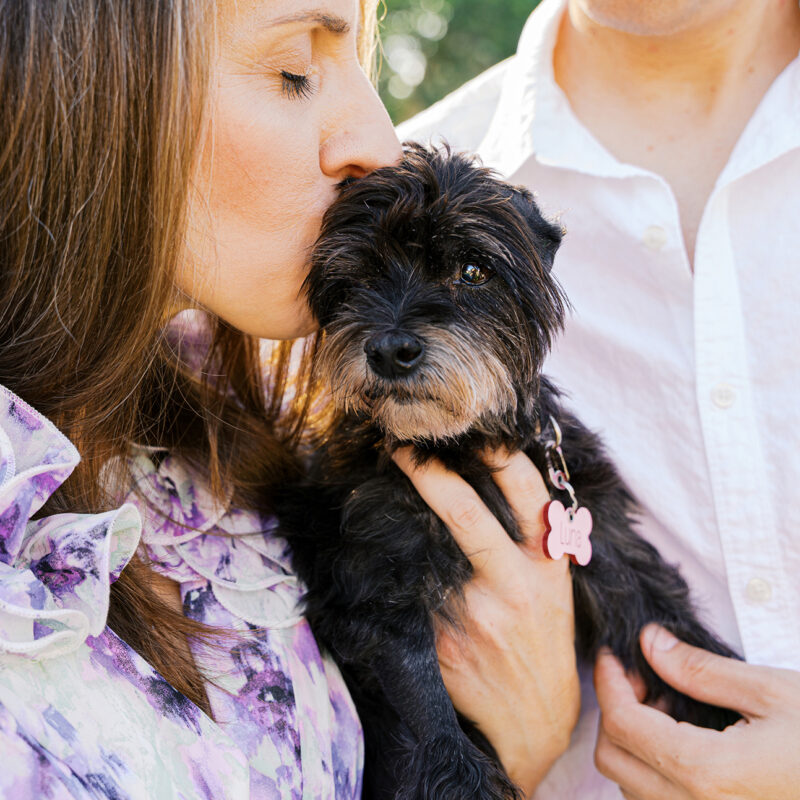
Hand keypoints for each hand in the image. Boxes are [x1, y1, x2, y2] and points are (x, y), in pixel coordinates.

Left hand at [393, 447, 579, 796]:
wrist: (531, 724)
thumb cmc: (543, 644)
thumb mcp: (554, 590)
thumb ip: (534, 543)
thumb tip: (495, 482)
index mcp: (546, 567)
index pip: (528, 495)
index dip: (500, 454)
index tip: (474, 430)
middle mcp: (512, 585)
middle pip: (465, 514)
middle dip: (429, 474)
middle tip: (402, 448)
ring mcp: (473, 613)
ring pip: (428, 550)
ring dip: (406, 523)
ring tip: (388, 496)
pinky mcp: (440, 638)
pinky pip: (412, 590)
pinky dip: (400, 572)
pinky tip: (389, 562)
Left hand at [594, 624, 799, 799]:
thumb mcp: (771, 692)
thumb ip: (699, 670)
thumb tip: (649, 642)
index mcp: (707, 774)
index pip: (622, 725)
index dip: (609, 682)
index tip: (614, 654)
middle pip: (615, 760)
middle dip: (617, 710)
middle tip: (644, 676)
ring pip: (633, 787)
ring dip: (634, 741)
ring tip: (669, 706)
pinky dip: (655, 771)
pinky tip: (687, 740)